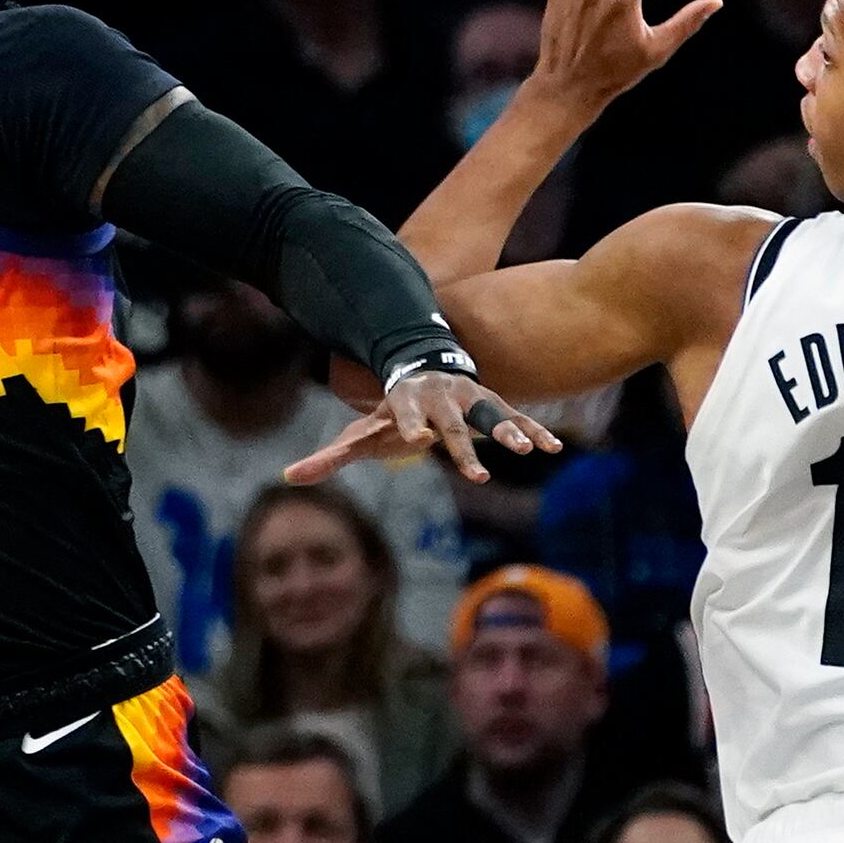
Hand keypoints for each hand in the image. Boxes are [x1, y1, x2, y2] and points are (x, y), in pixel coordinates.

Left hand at [286, 373, 557, 485]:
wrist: (422, 366)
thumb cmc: (389, 411)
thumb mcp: (359, 433)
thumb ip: (329, 457)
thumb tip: (289, 476)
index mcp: (406, 402)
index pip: (406, 414)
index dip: (409, 425)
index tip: (414, 438)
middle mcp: (441, 399)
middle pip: (452, 424)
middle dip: (464, 445)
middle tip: (478, 476)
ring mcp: (470, 400)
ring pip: (491, 416)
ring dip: (508, 432)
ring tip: (527, 451)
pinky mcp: (492, 405)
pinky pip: (516, 419)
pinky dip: (534, 431)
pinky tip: (554, 449)